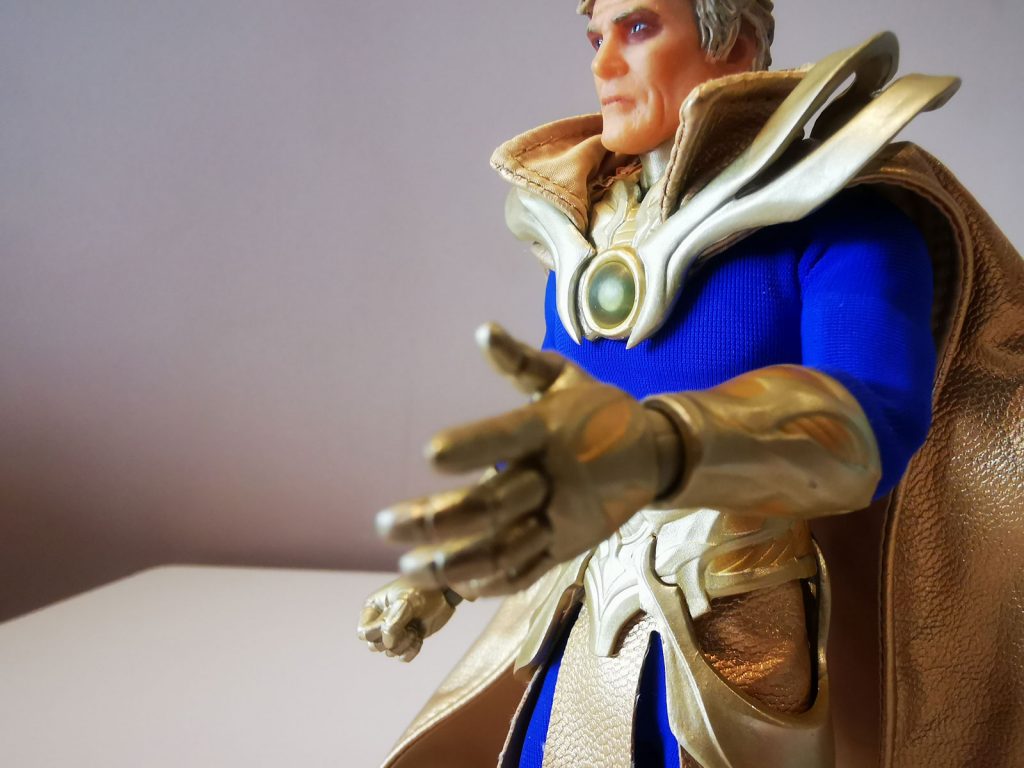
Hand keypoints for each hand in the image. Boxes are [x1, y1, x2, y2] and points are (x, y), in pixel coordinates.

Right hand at [357, 576, 457, 661]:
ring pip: (389, 652)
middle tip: (407, 628)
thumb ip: (395, 621)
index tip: (396, 622)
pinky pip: (402, 657)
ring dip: (405, 644)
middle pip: (374, 646)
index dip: (378, 632)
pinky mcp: (407, 640)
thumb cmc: (423, 590)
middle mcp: (380, 622)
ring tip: (415, 629)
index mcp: (373, 608)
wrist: (444, 594)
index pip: (364, 633)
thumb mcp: (408, 600)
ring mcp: (394, 632)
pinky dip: (412, 650)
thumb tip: (387, 643)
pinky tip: (419, 637)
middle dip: (392, 641)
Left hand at [375, 323, 680, 597]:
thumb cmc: (598, 409)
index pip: (509, 436)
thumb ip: (521, 361)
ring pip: (506, 549)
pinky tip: (452, 584)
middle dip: (438, 518)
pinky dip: (489, 582)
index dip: (471, 447)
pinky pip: (527, 572)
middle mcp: (557, 477)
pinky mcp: (567, 547)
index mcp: (552, 428)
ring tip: (408, 566)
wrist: (656, 454)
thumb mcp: (565, 376)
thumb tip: (482, 331)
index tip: (429, 454)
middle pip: (495, 505)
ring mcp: (563, 519)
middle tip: (386, 523)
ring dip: (454, 562)